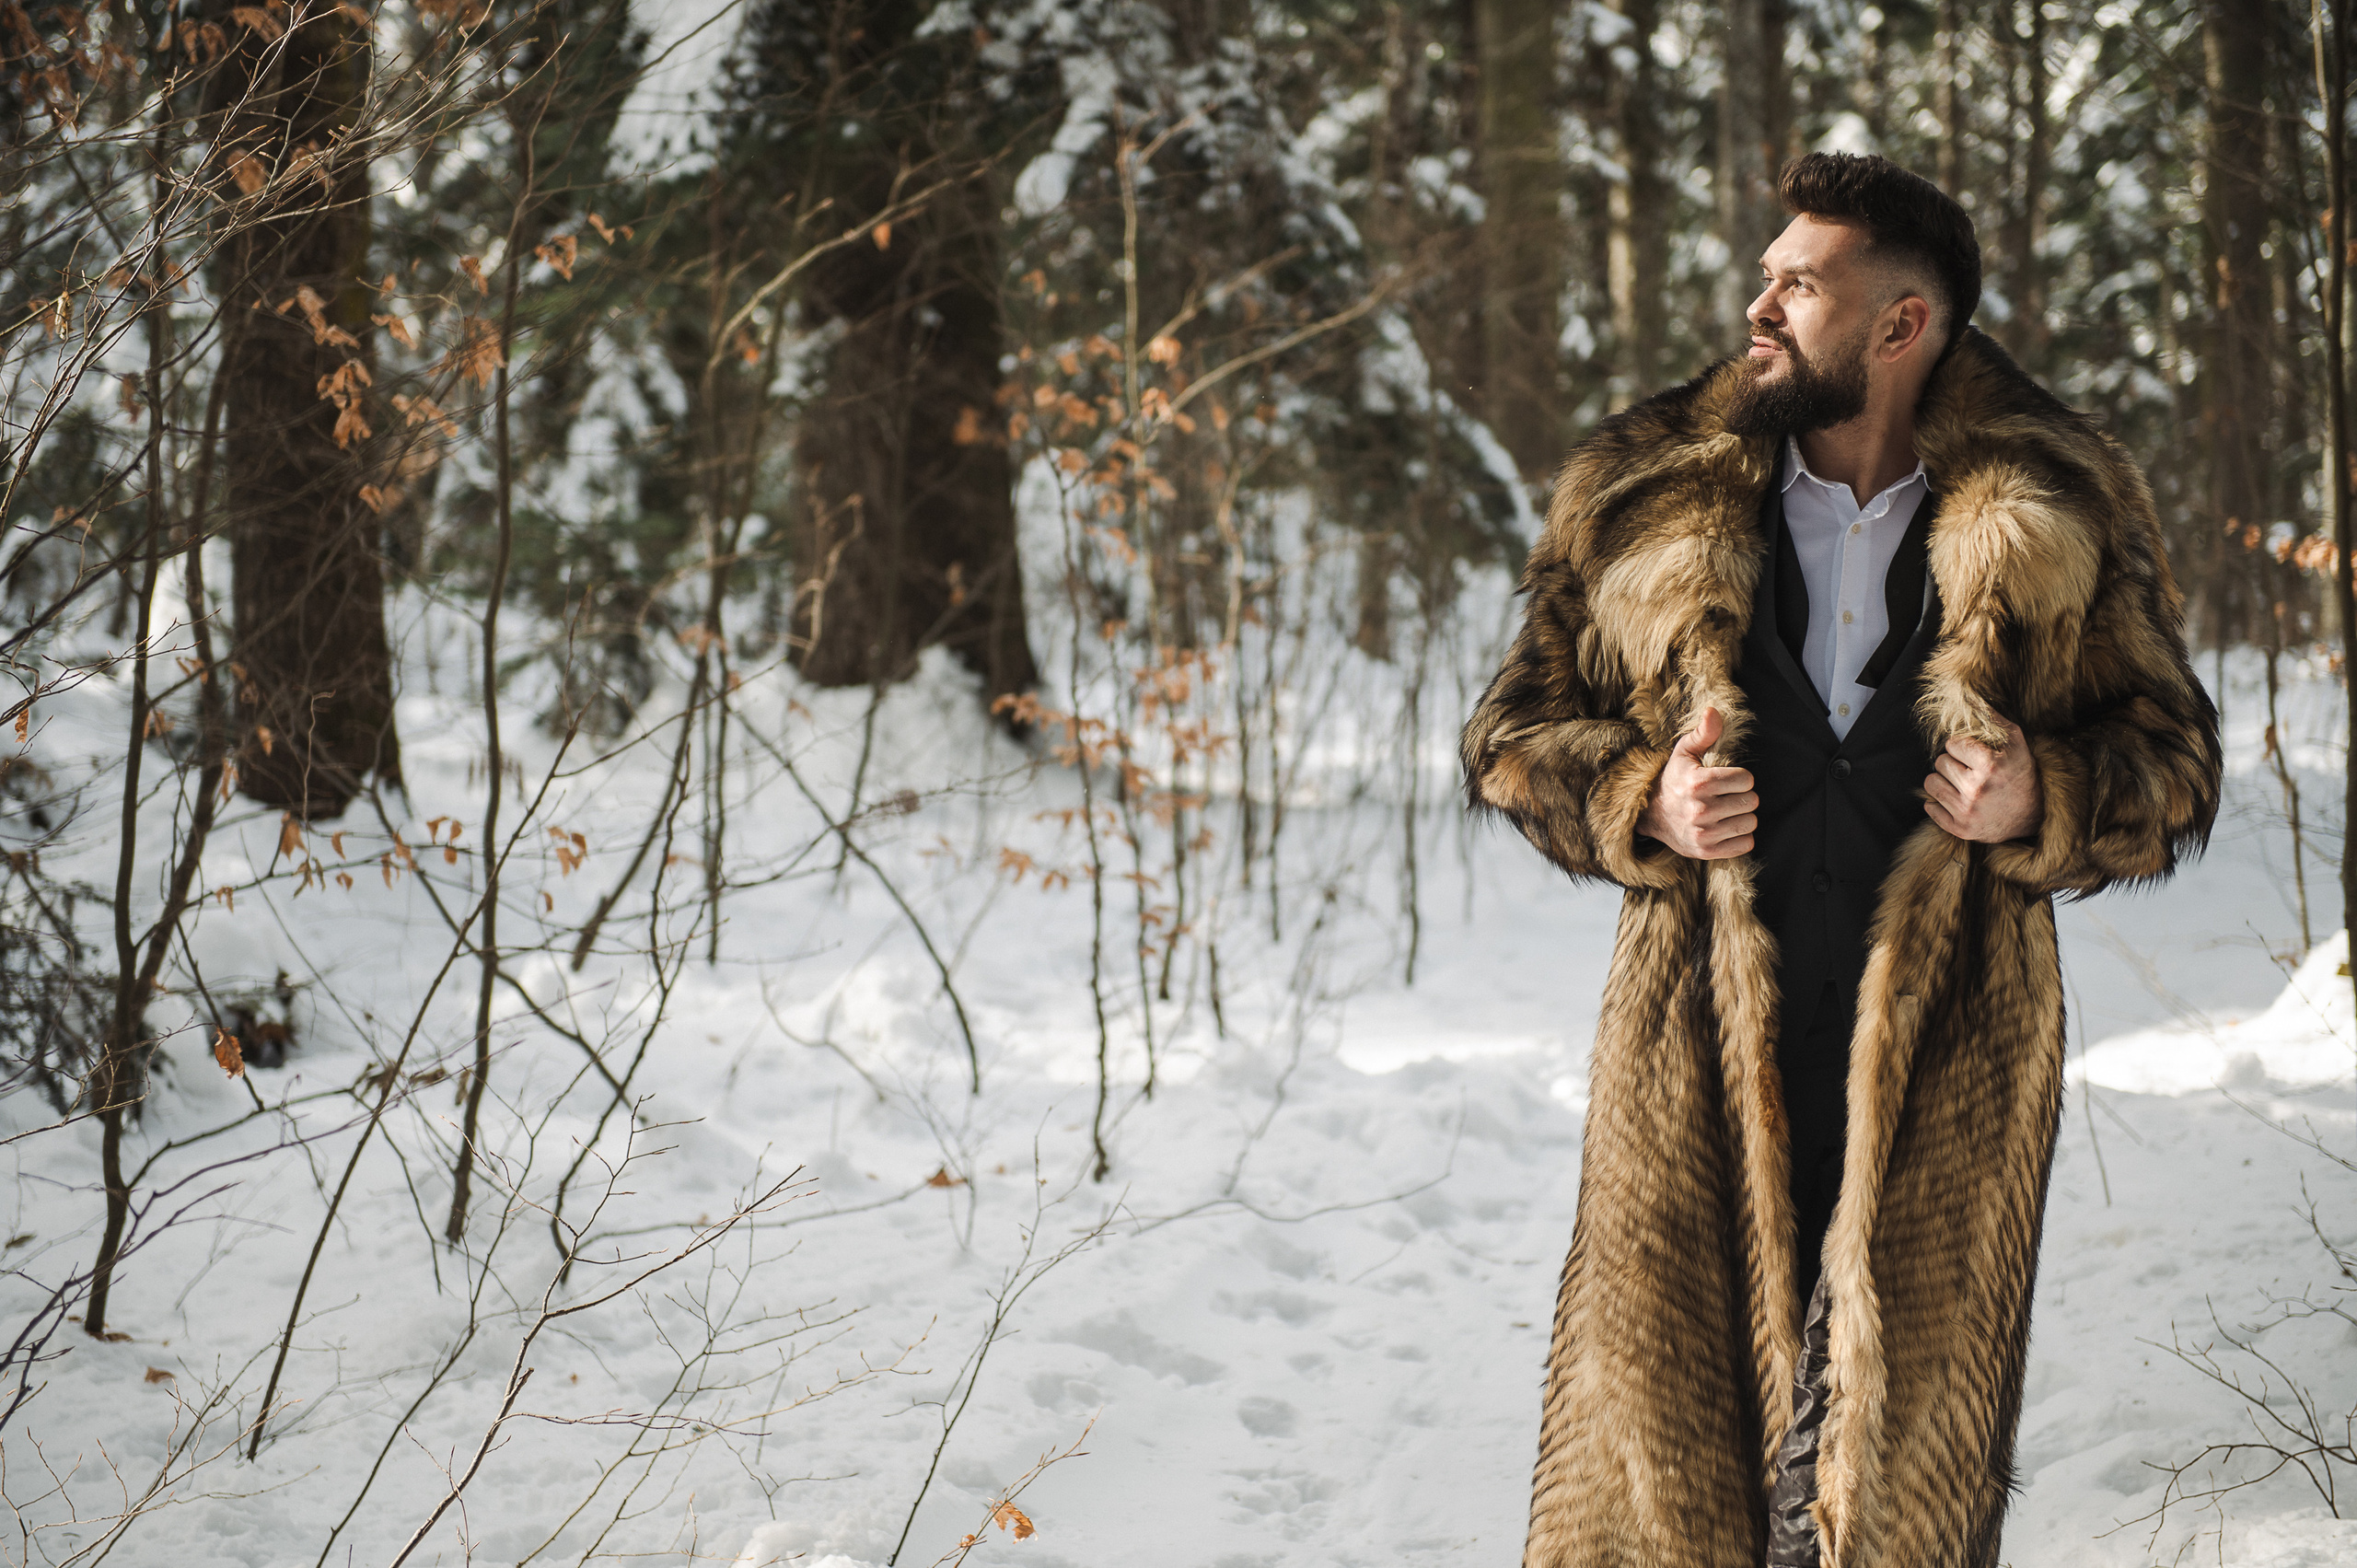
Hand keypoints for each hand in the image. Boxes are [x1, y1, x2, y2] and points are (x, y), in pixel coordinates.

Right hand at [1637, 707, 1757, 859]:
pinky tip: (1725, 828)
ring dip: (1742, 817)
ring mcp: (1703, 833)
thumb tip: (1713, 710)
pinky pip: (1745, 844)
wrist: (1651, 814)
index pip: (1746, 780)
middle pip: (1751, 802)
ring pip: (1750, 823)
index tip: (1728, 780)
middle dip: (1743, 797)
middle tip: (1727, 797)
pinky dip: (1740, 837)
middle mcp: (1700, 810)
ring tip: (1726, 812)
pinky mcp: (1706, 851)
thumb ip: (1704, 732)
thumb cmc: (1675, 779)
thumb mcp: (1684, 752)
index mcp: (1699, 783)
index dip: (1740, 778)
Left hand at [1925, 717, 2043, 842]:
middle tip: (1970, 769)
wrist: (2034, 815)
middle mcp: (1976, 789)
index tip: (1974, 753)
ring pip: (1931, 783)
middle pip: (1939, 762)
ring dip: (1943, 780)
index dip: (1963, 746)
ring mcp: (1966, 811)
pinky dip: (1938, 802)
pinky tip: (1956, 799)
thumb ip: (1993, 719)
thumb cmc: (2022, 773)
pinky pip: (1930, 808)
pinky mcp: (1960, 829)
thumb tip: (1968, 698)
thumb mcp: (2016, 742)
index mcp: (1990, 765)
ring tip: (1962, 783)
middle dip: (1953, 763)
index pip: (1952, 744)